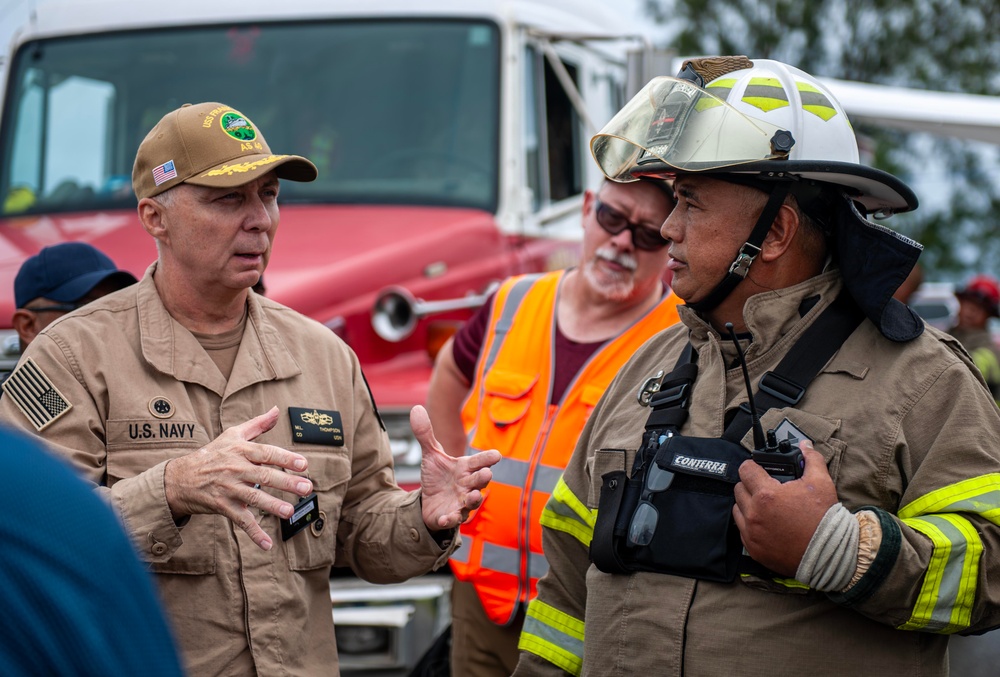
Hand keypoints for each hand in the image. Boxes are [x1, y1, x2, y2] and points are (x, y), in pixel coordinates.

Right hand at [164, 407, 313, 550]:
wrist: (180, 478)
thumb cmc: (212, 454)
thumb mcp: (233, 434)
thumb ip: (258, 424)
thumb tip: (277, 410)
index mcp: (240, 450)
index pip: (266, 453)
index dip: (285, 458)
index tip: (303, 464)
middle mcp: (235, 468)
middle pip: (264, 475)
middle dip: (286, 482)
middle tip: (306, 488)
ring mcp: (228, 488)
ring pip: (252, 497)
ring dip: (272, 505)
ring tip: (289, 511)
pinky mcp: (222, 506)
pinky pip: (240, 520)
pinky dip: (253, 533)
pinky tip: (267, 544)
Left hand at [411, 405, 500, 530]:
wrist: (429, 501)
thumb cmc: (437, 476)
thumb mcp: (431, 455)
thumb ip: (425, 434)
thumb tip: (416, 408)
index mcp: (465, 468)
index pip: (479, 461)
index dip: (488, 458)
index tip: (496, 455)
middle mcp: (467, 485)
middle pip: (479, 481)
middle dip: (483, 478)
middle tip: (486, 473)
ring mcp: (461, 502)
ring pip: (472, 502)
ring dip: (474, 499)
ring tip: (474, 496)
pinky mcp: (451, 516)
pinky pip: (453, 519)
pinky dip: (450, 519)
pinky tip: (444, 518)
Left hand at [732, 441, 837, 575]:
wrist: (829, 553)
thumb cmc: (823, 519)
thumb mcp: (821, 483)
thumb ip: (811, 459)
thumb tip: (805, 445)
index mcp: (766, 495)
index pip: (745, 470)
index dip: (752, 466)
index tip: (757, 468)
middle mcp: (754, 514)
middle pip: (739, 489)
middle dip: (749, 485)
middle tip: (764, 487)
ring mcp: (752, 532)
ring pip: (737, 509)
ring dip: (746, 504)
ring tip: (764, 505)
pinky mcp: (754, 548)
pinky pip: (742, 530)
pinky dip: (749, 524)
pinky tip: (764, 523)